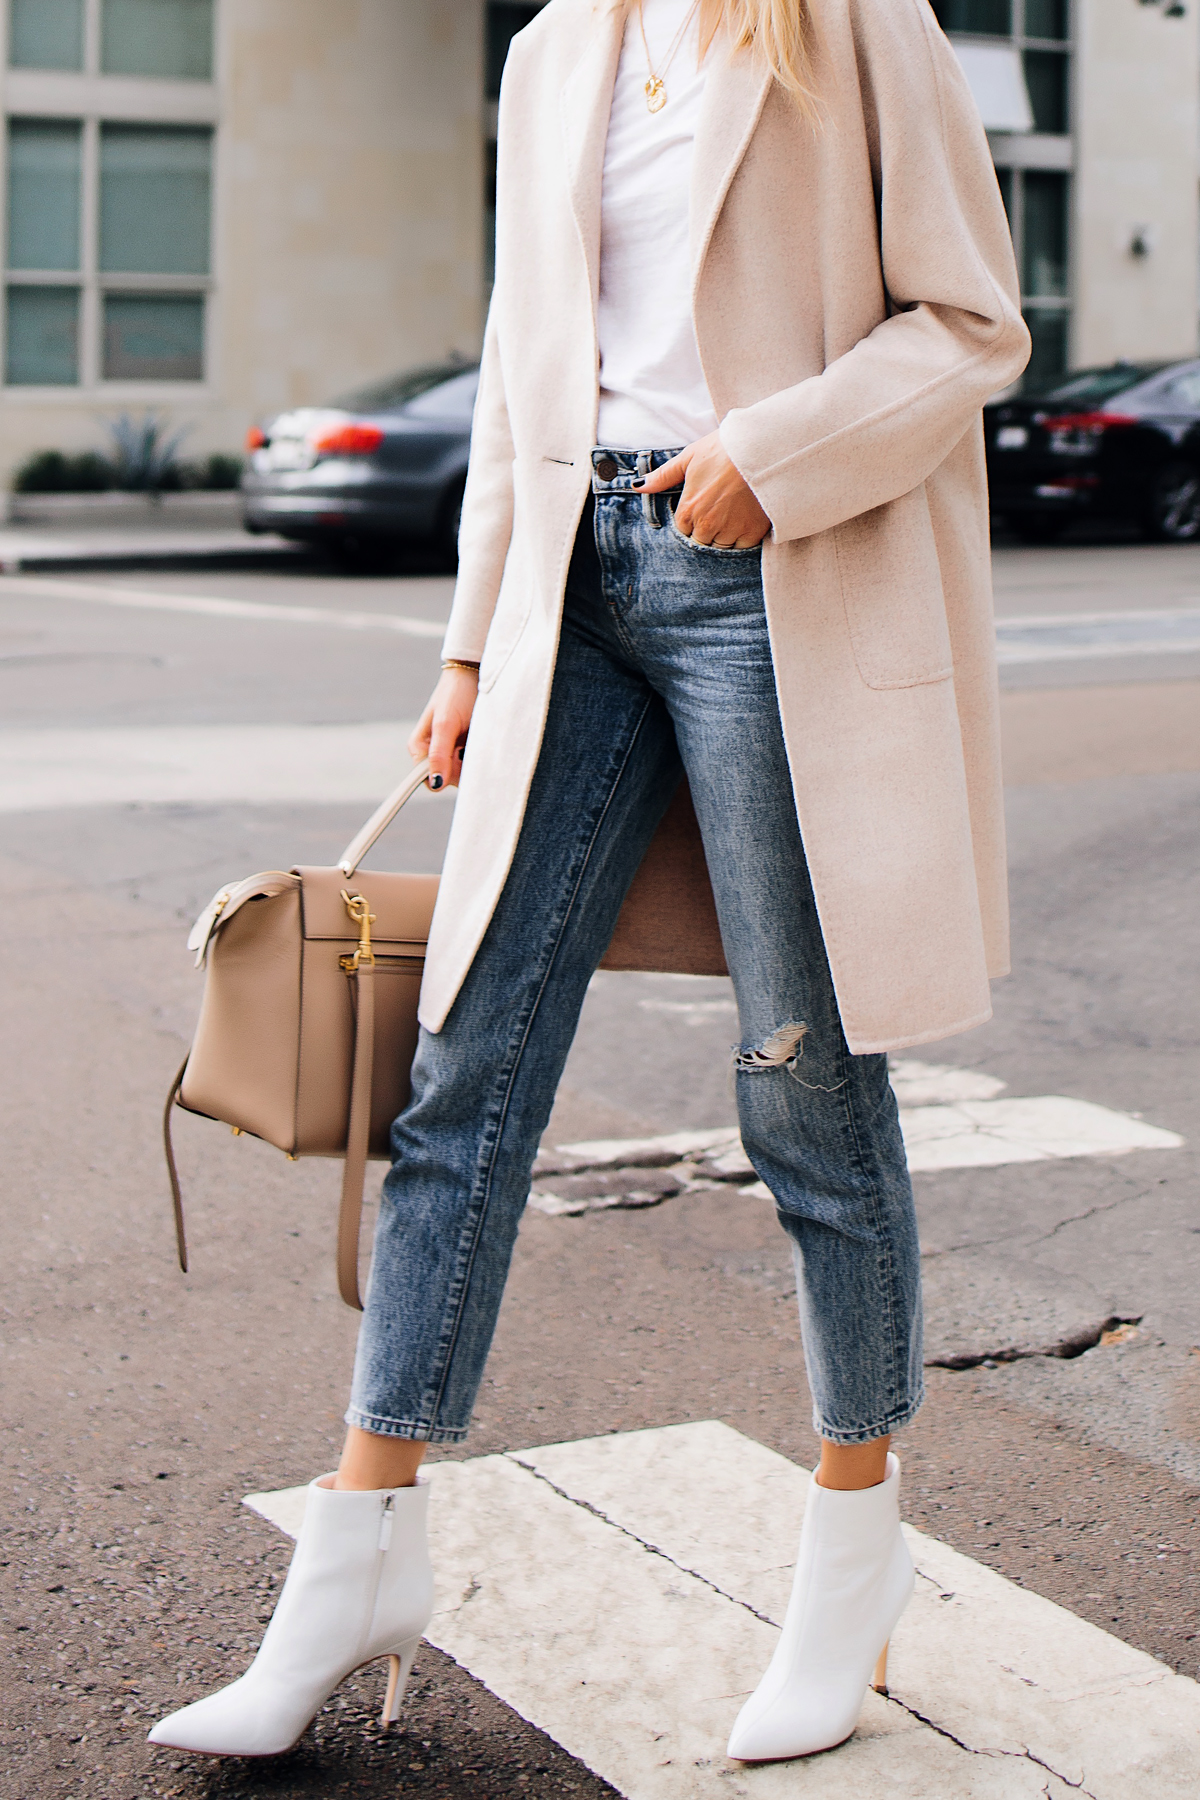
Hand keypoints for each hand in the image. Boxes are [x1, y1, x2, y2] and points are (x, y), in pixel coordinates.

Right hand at [408, 666, 477, 789]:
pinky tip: (482, 738)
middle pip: (450, 779)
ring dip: (475, 759)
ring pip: (464, 772)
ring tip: (477, 737)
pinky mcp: (465, 749)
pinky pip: (474, 763)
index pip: (430, 780)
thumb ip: (439, 753)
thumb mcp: (446, 723)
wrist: (474, 675)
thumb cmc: (456, 694)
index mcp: (420, 748)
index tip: (462, 766)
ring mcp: (450, 752)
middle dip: (464, 766)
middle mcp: (433, 753)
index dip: (447, 777)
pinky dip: (481, 754)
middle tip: (471, 743)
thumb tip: (436, 783)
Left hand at [635, 430, 770, 548]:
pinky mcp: (752, 532)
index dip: (692, 519)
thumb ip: (663, 476)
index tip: (704, 506)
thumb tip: (638, 486)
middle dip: (707, 530)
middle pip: (701, 541)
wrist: (761, 448)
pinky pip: (742, 547)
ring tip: (734, 512)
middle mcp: (706, 526)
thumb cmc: (723, 449)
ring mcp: (730, 531)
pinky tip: (746, 519)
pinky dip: (743, 538)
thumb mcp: (689, 457)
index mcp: (687, 510)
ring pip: (721, 546)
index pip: (683, 530)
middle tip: (720, 509)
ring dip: (725, 535)